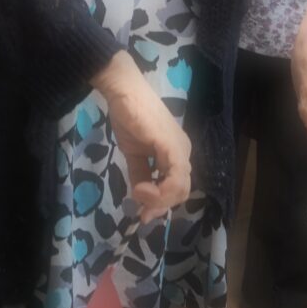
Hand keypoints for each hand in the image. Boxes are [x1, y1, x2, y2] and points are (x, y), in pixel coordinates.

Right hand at [92, 51, 191, 222]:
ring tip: (139, 194)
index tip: (142, 215)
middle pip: (181, 191)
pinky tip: (142, 189)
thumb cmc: (129, 116)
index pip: (176, 187)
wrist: (124, 92)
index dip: (161, 204)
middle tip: (141, 212)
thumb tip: (140, 198)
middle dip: (161, 206)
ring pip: (181, 188)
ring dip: (159, 200)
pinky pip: (175, 177)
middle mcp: (183, 152)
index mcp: (175, 154)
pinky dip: (160, 191)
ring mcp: (179, 149)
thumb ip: (140, 175)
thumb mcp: (133, 153)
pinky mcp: (171, 146)